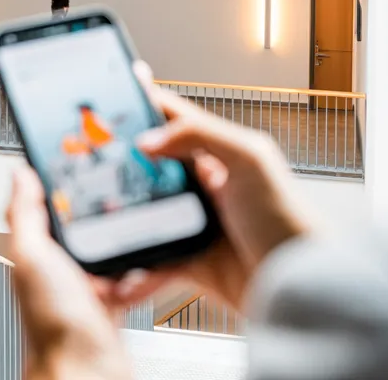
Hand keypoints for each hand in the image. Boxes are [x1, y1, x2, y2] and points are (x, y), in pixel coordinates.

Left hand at [8, 166, 130, 379]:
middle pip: (80, 225)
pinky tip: (146, 258)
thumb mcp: (31, 255)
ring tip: (132, 220)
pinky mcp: (111, 303)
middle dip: (96, 209)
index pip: (44, 208)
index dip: (57, 184)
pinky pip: (131, 275)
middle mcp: (58, 269)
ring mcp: (85, 286)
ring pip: (108, 247)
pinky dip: (141, 268)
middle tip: (113, 188)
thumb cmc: (52, 324)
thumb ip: (24, 214)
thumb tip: (19, 174)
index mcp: (35, 254)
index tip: (74, 161)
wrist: (87, 372)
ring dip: (121, 237)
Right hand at [102, 83, 311, 312]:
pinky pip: (152, 263)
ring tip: (93, 220)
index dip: (141, 104)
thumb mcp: (249, 159)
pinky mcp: (191, 262)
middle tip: (87, 164)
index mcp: (218, 149)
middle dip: (118, 165)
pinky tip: (117, 275)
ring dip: (120, 220)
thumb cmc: (289, 219)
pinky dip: (133, 271)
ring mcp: (195, 222)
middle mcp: (203, 183)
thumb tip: (149, 138)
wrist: (301, 289)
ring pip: (144, 215)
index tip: (109, 97)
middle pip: (148, 166)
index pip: (171, 117)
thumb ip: (200, 136)